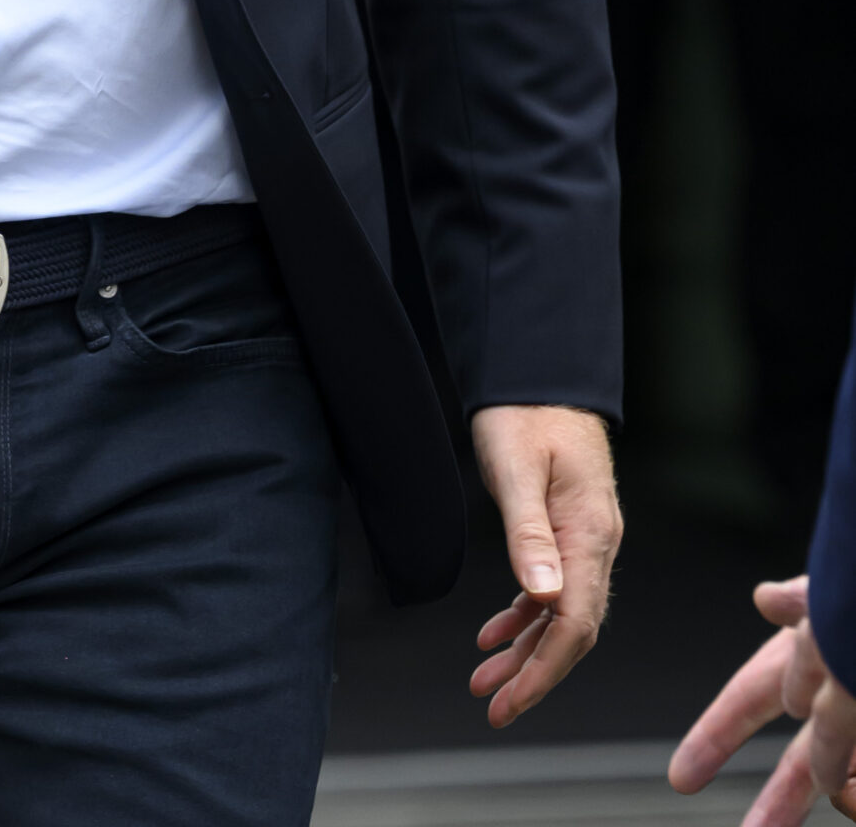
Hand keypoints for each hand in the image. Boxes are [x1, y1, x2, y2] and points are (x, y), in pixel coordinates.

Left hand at [469, 405, 621, 725]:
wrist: (539, 372)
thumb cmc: (526, 412)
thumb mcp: (518, 469)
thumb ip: (529, 534)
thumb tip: (543, 597)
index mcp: (590, 534)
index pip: (576, 623)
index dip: (544, 670)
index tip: (509, 702)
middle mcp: (596, 543)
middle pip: (572, 630)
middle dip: (534, 674)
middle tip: (493, 707)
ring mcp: (584, 538)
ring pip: (560, 614)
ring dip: (525, 651)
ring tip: (484, 680)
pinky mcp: (566, 529)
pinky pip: (552, 589)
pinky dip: (524, 616)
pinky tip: (495, 634)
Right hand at [670, 577, 855, 824]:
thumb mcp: (837, 598)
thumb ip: (810, 603)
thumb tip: (764, 600)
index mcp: (811, 659)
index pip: (751, 700)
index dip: (715, 737)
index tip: (682, 780)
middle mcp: (841, 702)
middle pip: (802, 764)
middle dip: (777, 803)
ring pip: (851, 781)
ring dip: (854, 785)